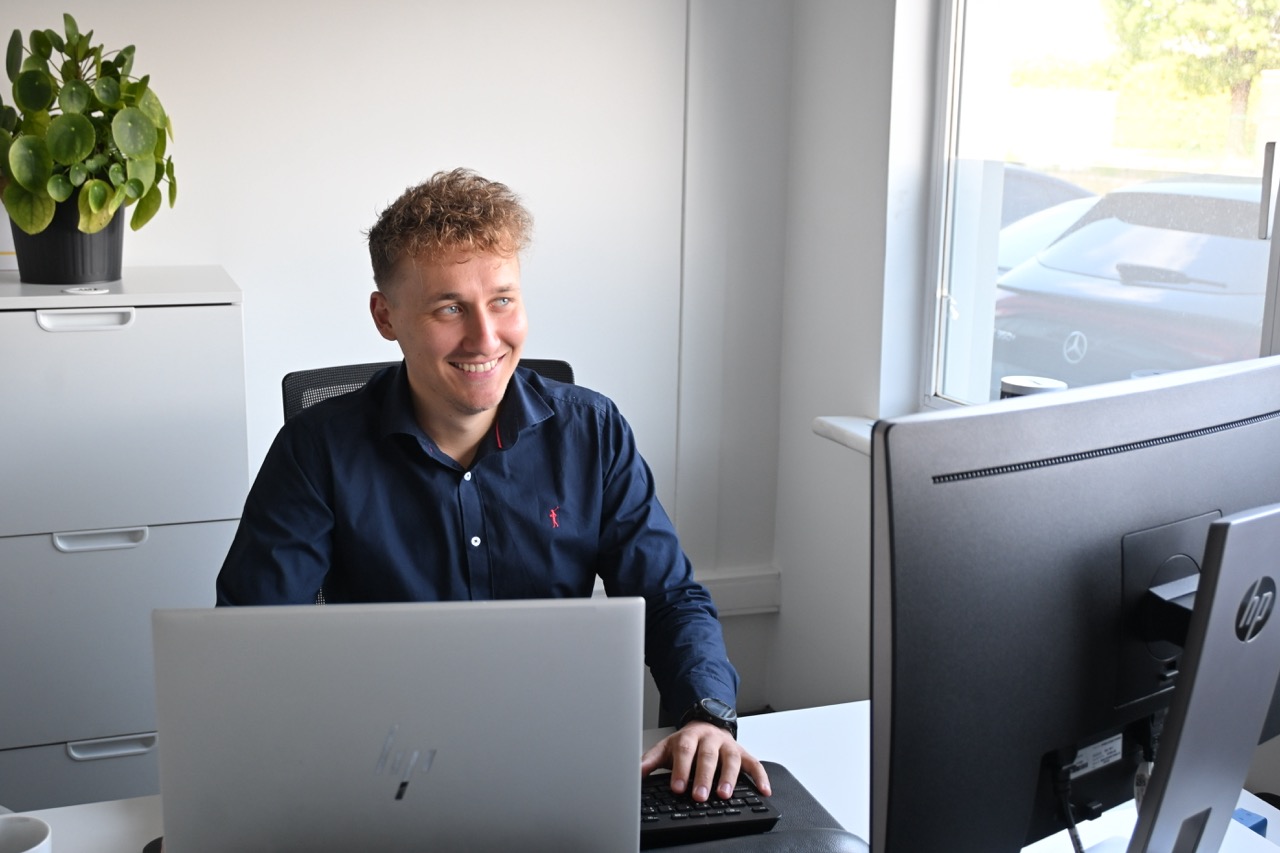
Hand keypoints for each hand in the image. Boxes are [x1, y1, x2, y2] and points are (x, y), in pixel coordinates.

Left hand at [639, 721, 771, 802]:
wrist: (707, 723)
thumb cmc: (687, 743)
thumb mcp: (666, 748)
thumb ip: (651, 761)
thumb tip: (635, 774)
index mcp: (689, 737)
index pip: (685, 751)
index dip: (682, 769)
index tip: (678, 787)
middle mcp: (710, 739)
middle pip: (707, 756)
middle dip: (704, 777)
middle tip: (699, 796)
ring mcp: (728, 745)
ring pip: (730, 759)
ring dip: (728, 777)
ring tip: (724, 794)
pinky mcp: (743, 752)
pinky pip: (754, 763)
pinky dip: (760, 777)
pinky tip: (763, 790)